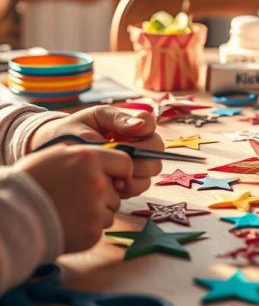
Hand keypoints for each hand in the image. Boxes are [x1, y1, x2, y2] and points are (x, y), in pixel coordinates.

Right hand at [19, 144, 133, 252]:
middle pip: (117, 191)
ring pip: (110, 211)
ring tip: (72, 211)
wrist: (15, 216)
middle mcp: (97, 183)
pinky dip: (89, 228)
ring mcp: (95, 209)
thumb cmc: (31, 182)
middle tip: (79, 198)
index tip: (118, 179)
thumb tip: (104, 160)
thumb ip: (83, 155)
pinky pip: (101, 228)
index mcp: (88, 159)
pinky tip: (70, 223)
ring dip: (97, 212)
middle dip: (104, 195)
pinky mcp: (92, 232)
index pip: (125, 162)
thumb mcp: (55, 155)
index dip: (122, 172)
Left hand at [28, 106, 163, 197]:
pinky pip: (140, 185)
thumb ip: (116, 120)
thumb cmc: (73, 130)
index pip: (150, 123)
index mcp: (130, 122)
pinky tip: (110, 183)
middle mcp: (138, 142)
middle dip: (142, 157)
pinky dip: (128, 187)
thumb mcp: (92, 118)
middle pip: (156, 149)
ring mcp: (135, 162)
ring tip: (113, 175)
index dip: (145, 130)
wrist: (55, 152)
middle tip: (122, 162)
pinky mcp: (128, 180)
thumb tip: (141, 125)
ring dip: (135, 175)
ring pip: (152, 170)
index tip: (128, 135)